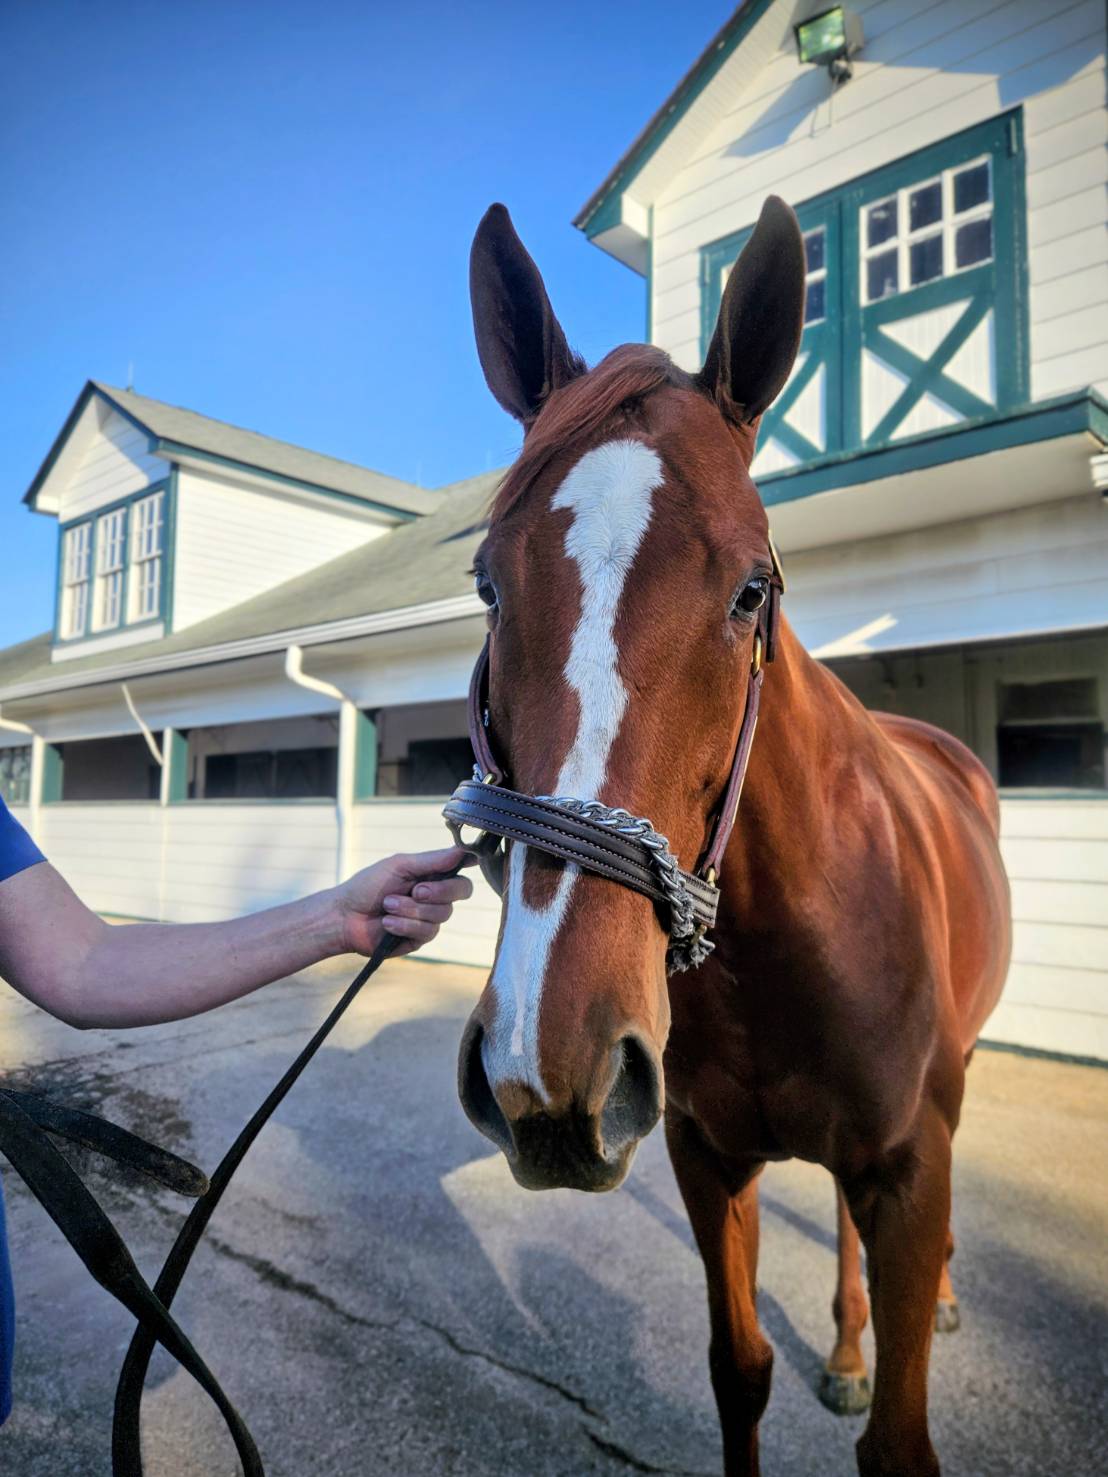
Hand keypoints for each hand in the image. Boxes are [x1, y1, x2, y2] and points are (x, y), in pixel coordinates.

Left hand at [332, 846, 474, 956]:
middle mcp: (434, 896)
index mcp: (431, 874)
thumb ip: (432, 860)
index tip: (471, 859)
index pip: (460, 869)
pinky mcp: (419, 938)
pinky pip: (427, 931)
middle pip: (461, 891)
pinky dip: (405, 924)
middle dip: (438, 891)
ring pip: (442, 913)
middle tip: (415, 890)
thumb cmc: (368, 886)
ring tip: (387, 906)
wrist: (345, 916)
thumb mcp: (399, 866)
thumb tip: (463, 850)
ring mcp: (428, 918)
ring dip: (411, 909)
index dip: (469, 863)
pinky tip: (387, 923)